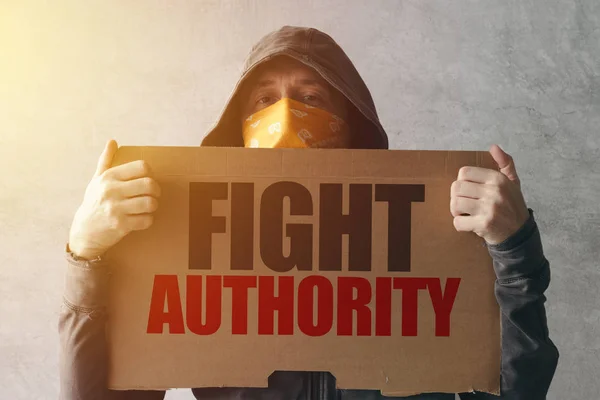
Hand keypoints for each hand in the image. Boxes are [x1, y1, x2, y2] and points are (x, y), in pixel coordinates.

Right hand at [68, 140, 160, 259]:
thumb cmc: (94, 202)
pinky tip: (143, 218)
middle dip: (156, 190)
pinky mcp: (121, 225)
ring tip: (149, 206)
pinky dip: (148, 220)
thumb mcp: (97, 180)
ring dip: (153, 205)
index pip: (141, 167)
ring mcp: (116, 209)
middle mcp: (111, 191)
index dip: (149, 173)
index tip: (148, 179)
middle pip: (149, 184)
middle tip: (154, 194)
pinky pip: (146, 220)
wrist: (84, 231)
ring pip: (150, 203)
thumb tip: (112, 141)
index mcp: (109, 177)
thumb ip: (106, 160)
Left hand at [450, 144, 529, 244]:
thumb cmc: (512, 206)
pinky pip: (458, 222)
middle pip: (456, 188)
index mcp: (497, 179)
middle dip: (456, 197)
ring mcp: (489, 208)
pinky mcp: (484, 224)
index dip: (462, 182)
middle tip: (464, 204)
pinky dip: (460, 225)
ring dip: (456, 211)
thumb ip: (505, 163)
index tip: (469, 191)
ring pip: (455, 204)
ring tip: (465, 213)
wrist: (520, 234)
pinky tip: (469, 224)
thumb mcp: (513, 182)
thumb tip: (494, 147)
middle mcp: (494, 191)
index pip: (464, 172)